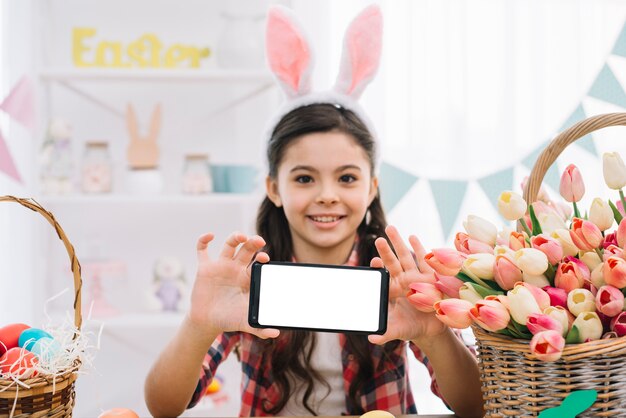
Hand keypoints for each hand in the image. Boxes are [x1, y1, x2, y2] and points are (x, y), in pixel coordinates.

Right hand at [188, 232, 279, 339]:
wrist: (207, 322)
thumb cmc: (229, 319)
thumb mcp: (245, 322)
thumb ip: (260, 327)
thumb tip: (276, 334)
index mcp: (247, 277)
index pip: (257, 262)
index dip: (261, 257)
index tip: (264, 258)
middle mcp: (235, 268)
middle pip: (246, 249)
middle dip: (252, 243)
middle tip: (258, 240)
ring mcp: (220, 266)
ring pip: (229, 245)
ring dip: (235, 237)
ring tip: (240, 236)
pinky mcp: (205, 267)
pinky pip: (203, 250)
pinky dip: (203, 240)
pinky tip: (209, 236)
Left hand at [368, 225, 445, 344]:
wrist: (432, 329)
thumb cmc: (411, 327)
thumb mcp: (398, 330)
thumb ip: (385, 333)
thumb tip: (370, 339)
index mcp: (394, 291)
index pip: (384, 276)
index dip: (379, 267)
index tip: (373, 261)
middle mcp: (404, 281)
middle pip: (393, 262)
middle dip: (386, 250)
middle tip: (378, 238)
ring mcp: (417, 277)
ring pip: (407, 257)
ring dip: (399, 243)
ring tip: (391, 229)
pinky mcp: (431, 279)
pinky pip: (425, 262)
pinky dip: (420, 249)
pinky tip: (413, 237)